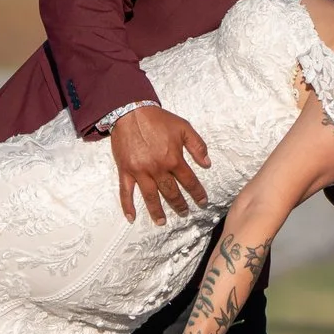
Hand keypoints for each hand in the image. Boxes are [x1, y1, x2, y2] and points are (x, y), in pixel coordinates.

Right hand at [110, 104, 209, 224]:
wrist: (131, 112)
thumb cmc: (158, 119)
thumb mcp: (184, 127)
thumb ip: (197, 146)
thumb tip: (207, 164)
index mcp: (173, 158)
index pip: (188, 181)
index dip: (197, 192)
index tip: (202, 202)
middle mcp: (158, 168)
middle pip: (171, 192)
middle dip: (179, 204)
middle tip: (185, 212)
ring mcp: (140, 171)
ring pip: (151, 196)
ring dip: (157, 211)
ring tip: (162, 222)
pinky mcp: (126, 171)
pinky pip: (126, 191)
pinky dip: (127, 205)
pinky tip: (131, 217)